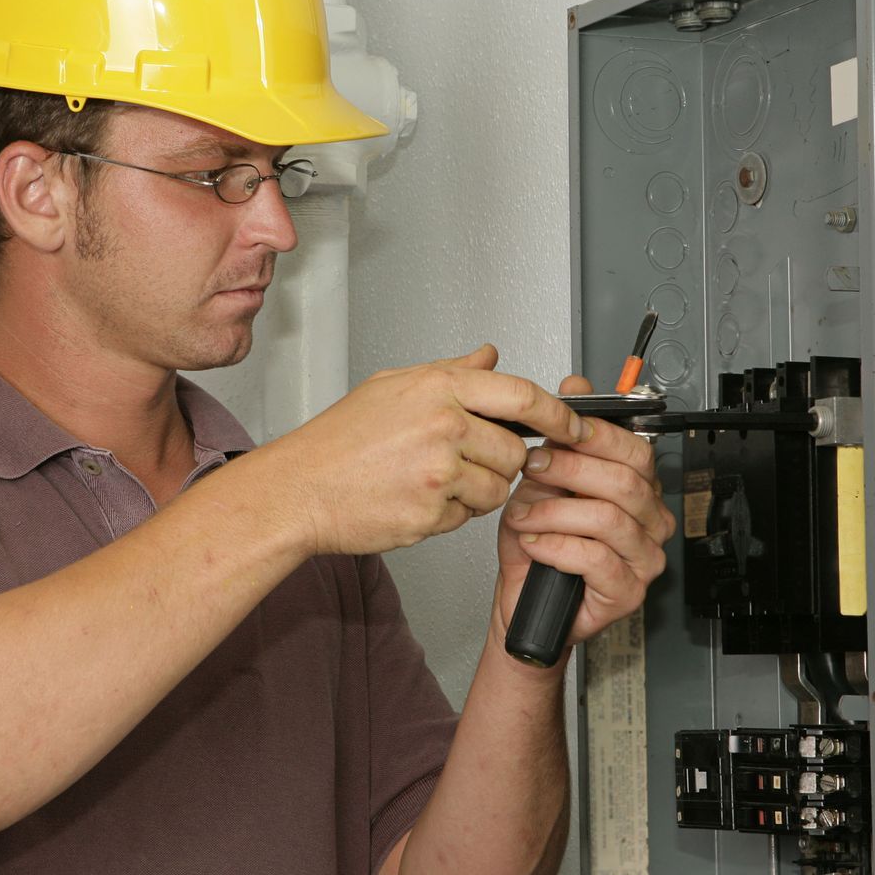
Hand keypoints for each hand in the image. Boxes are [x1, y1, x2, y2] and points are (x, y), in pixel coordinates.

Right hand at [257, 345, 586, 555]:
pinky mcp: (431, 513)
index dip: (559, 414)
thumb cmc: (337, 442)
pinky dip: (449, 514)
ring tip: (432, 480)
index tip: (576, 426)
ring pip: (497, 489)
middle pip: (515, 451)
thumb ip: (451, 372)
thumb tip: (489, 357)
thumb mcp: (393, 386)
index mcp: (437, 388)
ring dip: (477, 491)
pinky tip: (416, 499)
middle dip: (501, 462)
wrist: (298, 490)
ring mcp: (438, 472)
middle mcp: (442, 425)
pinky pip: (467, 517)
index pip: (523, 394)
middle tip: (466, 461)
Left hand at [492, 375, 675, 647]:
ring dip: (556, 512)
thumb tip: (574, 387)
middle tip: (533, 469)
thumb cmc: (535, 547)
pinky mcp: (627, 591)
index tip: (557, 431)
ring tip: (525, 515)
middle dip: (571, 469)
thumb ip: (562, 439)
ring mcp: (644, 559)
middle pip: (625, 482)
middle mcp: (649, 522)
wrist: (521, 601)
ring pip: (609, 519)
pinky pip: (596, 558)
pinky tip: (536, 544)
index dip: (596, 436)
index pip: (636, 451)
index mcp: (638, 490)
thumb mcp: (542, 483)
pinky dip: (557, 546)